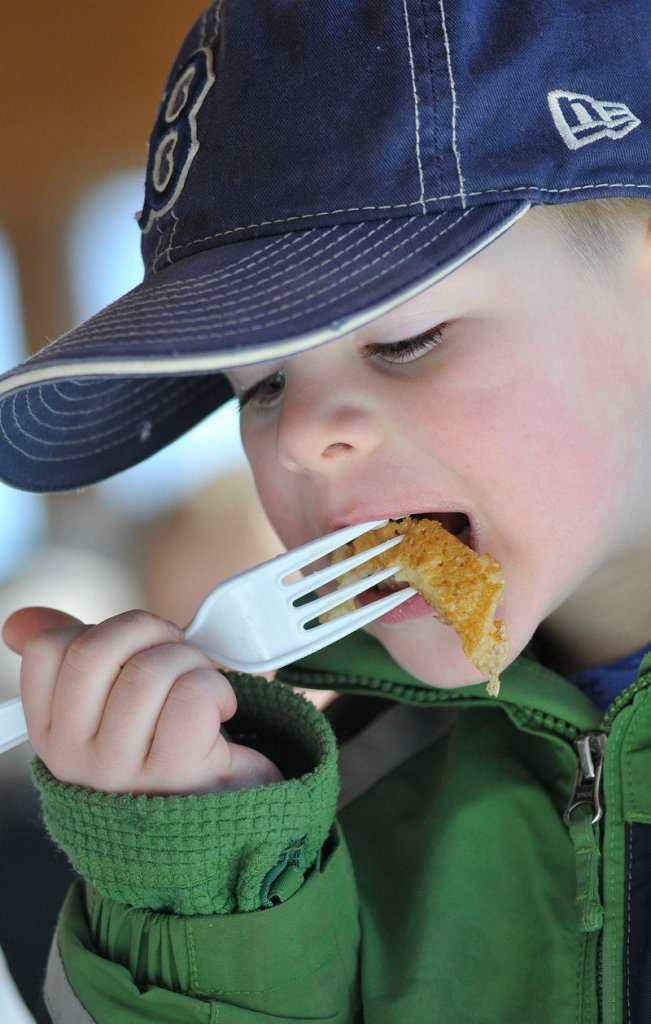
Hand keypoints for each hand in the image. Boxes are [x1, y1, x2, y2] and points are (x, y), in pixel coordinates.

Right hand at [3, 606, 281, 794]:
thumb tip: (20, 622)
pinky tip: (222, 710)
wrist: (224, 827)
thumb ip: (71, 662)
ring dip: (191, 660)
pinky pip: (192, 693)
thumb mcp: (112, 712)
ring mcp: (122, 771)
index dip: (100, 629)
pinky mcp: (176, 773)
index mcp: (53, 734)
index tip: (133, 650)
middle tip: (174, 650)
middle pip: (96, 650)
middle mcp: (76, 757)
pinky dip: (218, 687)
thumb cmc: (168, 757)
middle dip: (148, 630)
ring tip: (203, 685)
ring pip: (149, 670)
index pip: (48, 650)